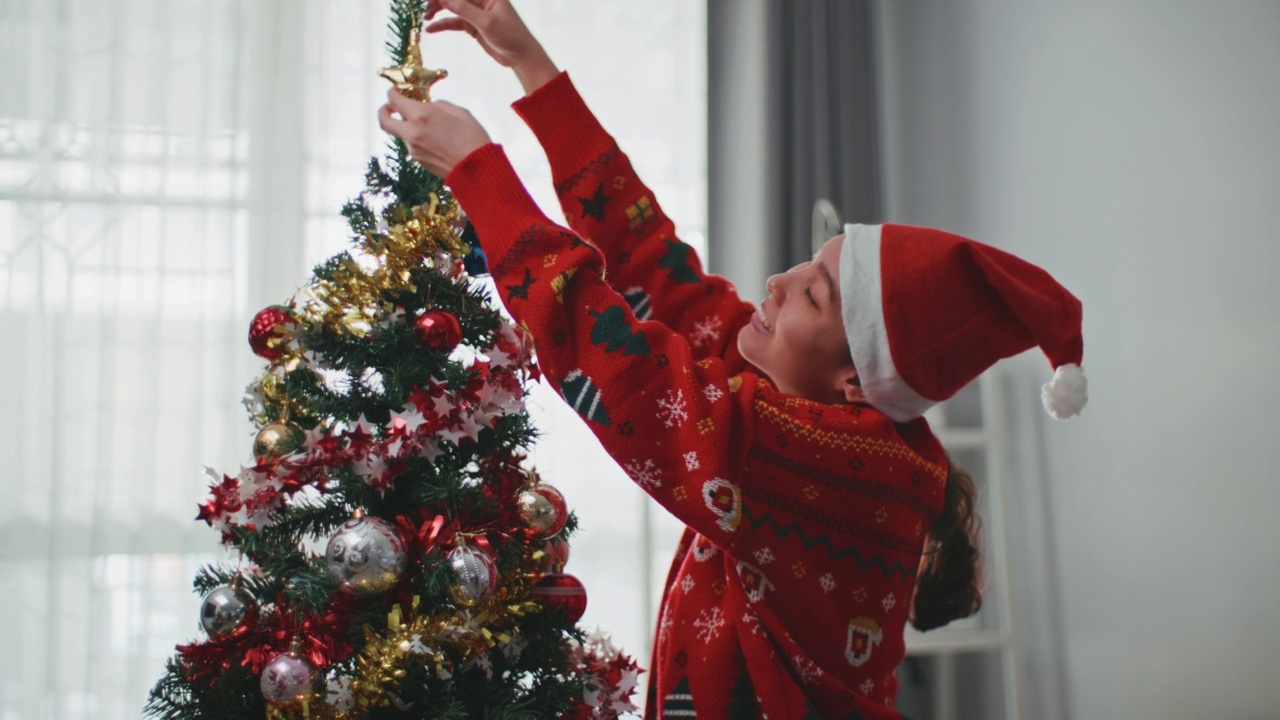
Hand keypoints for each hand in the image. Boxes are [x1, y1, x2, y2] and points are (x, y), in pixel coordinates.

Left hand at [378, 89, 490, 176]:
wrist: (477, 169)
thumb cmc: (473, 138)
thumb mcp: (458, 112)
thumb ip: (438, 105)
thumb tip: (429, 106)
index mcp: (421, 116)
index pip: (394, 100)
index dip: (393, 93)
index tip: (397, 91)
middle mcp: (412, 133)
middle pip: (384, 121)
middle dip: (384, 111)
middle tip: (390, 107)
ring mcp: (414, 149)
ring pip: (402, 134)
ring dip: (408, 126)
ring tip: (429, 126)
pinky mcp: (419, 161)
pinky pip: (413, 145)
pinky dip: (418, 139)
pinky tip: (436, 140)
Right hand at [425, 0, 557, 93]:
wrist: (522, 57)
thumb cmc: (511, 36)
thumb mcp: (486, 22)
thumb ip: (464, 9)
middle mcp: (481, 0)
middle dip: (438, 1)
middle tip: (421, 8)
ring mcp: (476, 12)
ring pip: (452, 7)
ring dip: (438, 10)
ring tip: (424, 17)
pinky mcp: (474, 26)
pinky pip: (455, 22)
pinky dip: (444, 24)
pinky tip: (431, 29)